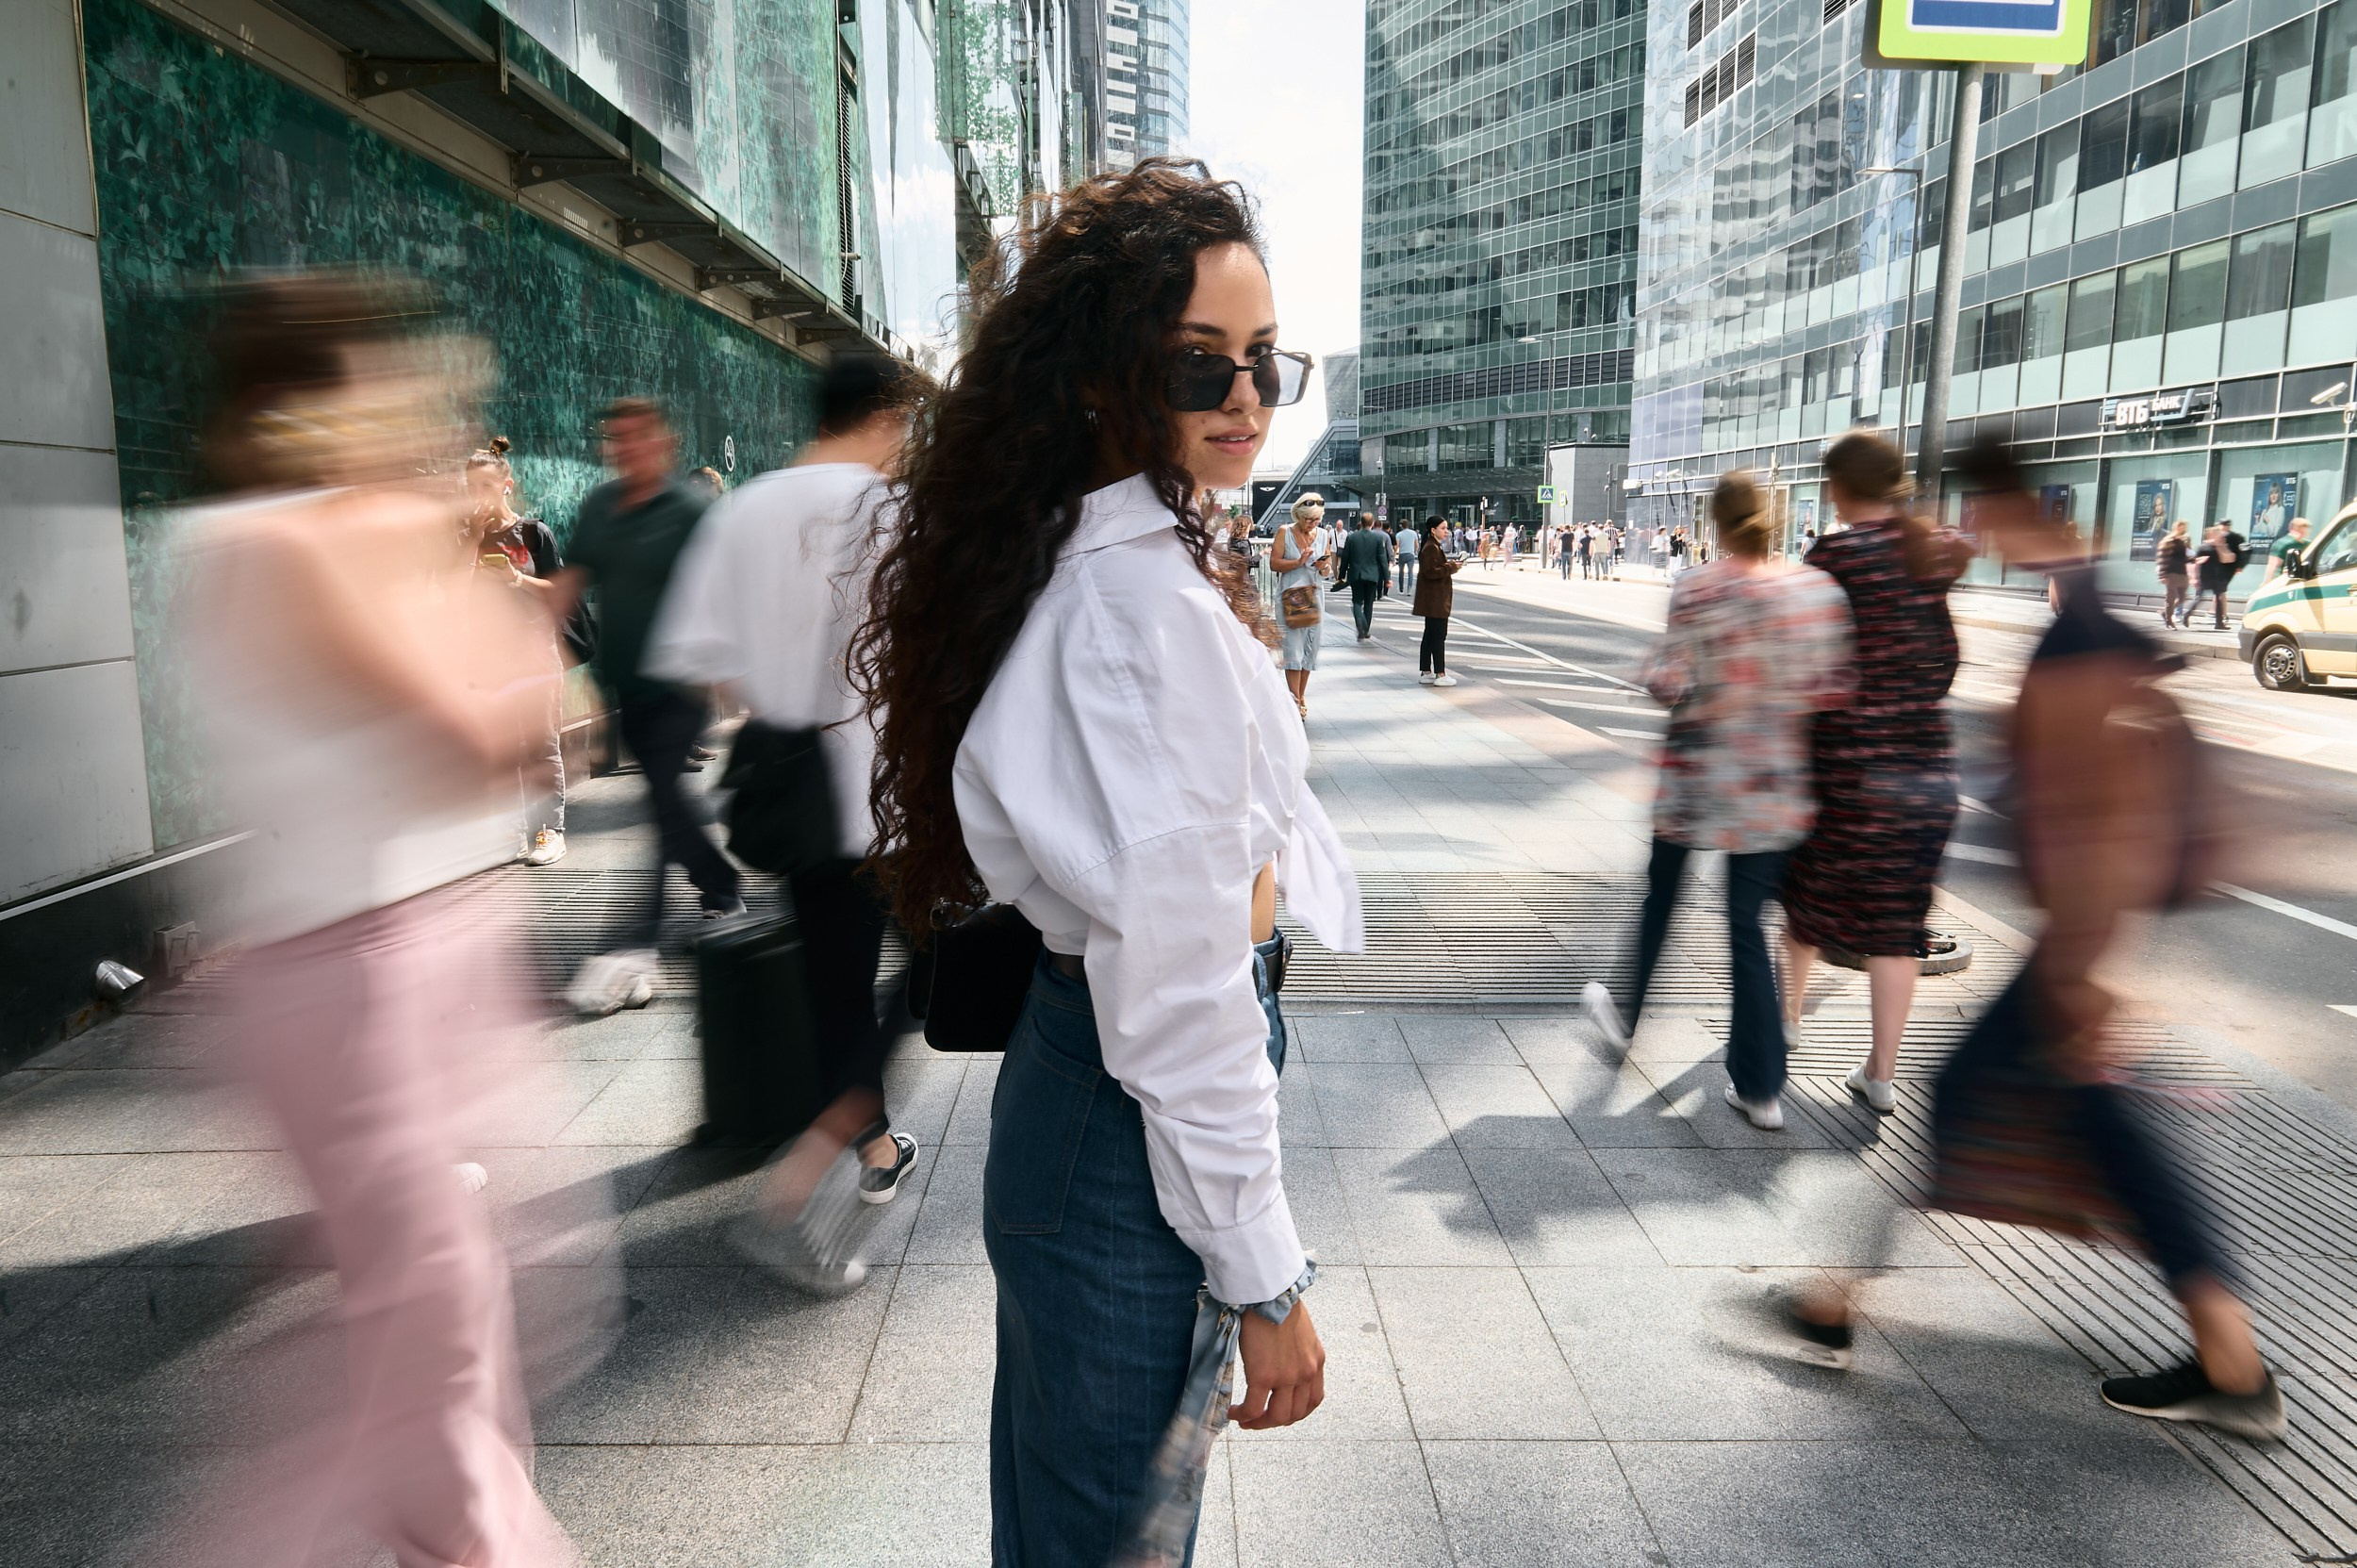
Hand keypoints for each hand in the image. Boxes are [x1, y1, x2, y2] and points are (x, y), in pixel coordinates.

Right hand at [1232, 1300, 1324, 1429]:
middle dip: (1276, 1421)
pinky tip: (1233, 1413)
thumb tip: (1280, 1359)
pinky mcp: (1264, 1376)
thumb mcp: (1299, 1331)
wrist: (1268, 1292)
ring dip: (1260, 1423)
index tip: (1280, 1412)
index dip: (1296, 1412)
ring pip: (1277, 1417)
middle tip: (1259, 1419)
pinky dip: (1243, 1415)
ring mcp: (1286, 1377)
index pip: (1313, 1399)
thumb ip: (1296, 1350)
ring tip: (1245, 1419)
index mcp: (1316, 1361)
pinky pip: (1254, 1408)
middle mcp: (1306, 1373)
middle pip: (1296, 1413)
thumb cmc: (1278, 1303)